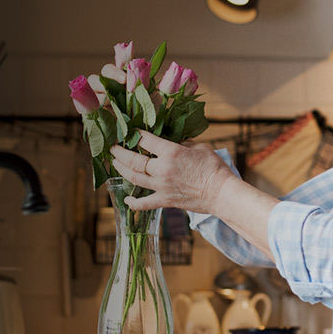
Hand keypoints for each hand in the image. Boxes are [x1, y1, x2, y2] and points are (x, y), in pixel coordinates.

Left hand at [109, 130, 233, 213]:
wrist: (220, 192)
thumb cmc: (213, 168)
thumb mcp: (199, 147)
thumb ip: (182, 143)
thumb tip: (172, 140)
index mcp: (171, 152)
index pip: (145, 140)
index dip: (135, 134)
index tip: (129, 130)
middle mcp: (162, 169)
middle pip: (133, 159)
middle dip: (119, 152)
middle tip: (112, 147)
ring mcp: (161, 186)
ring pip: (134, 177)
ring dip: (121, 169)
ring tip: (114, 163)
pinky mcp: (164, 200)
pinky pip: (144, 203)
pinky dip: (133, 202)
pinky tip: (126, 199)